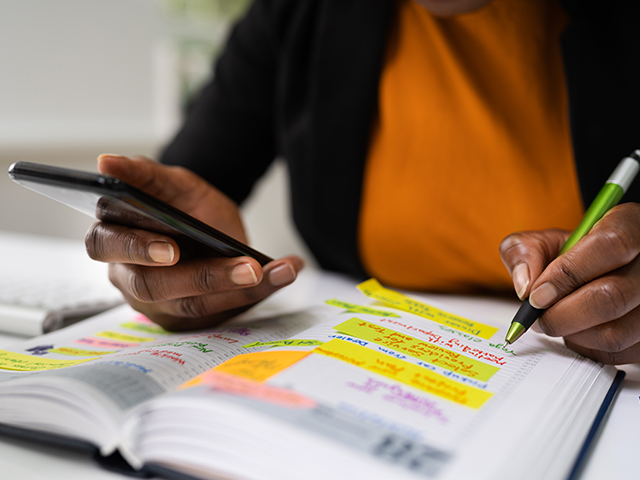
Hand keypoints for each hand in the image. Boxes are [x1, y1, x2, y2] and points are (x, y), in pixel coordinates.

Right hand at [85, 154, 303, 330]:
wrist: (208, 225)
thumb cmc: (182, 206)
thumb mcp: (171, 183)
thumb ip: (143, 173)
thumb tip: (107, 163)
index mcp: (112, 238)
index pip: (108, 247)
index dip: (137, 250)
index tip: (171, 249)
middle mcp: (129, 276)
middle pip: (154, 287)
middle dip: (202, 278)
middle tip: (245, 269)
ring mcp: (157, 303)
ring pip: (194, 305)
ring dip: (239, 288)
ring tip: (271, 268)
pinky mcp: (187, 318)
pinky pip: (222, 311)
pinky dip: (259, 291)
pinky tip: (285, 271)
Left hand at [500, 203, 639, 363]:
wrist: (592, 273)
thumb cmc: (567, 255)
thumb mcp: (542, 242)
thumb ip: (523, 252)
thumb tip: (525, 286)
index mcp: (629, 225)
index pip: (612, 245)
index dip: (569, 273)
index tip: (537, 294)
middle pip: (612, 296)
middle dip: (561, 314)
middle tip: (537, 316)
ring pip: (615, 332)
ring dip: (571, 334)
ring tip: (555, 321)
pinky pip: (617, 354)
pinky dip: (585, 348)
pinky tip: (575, 331)